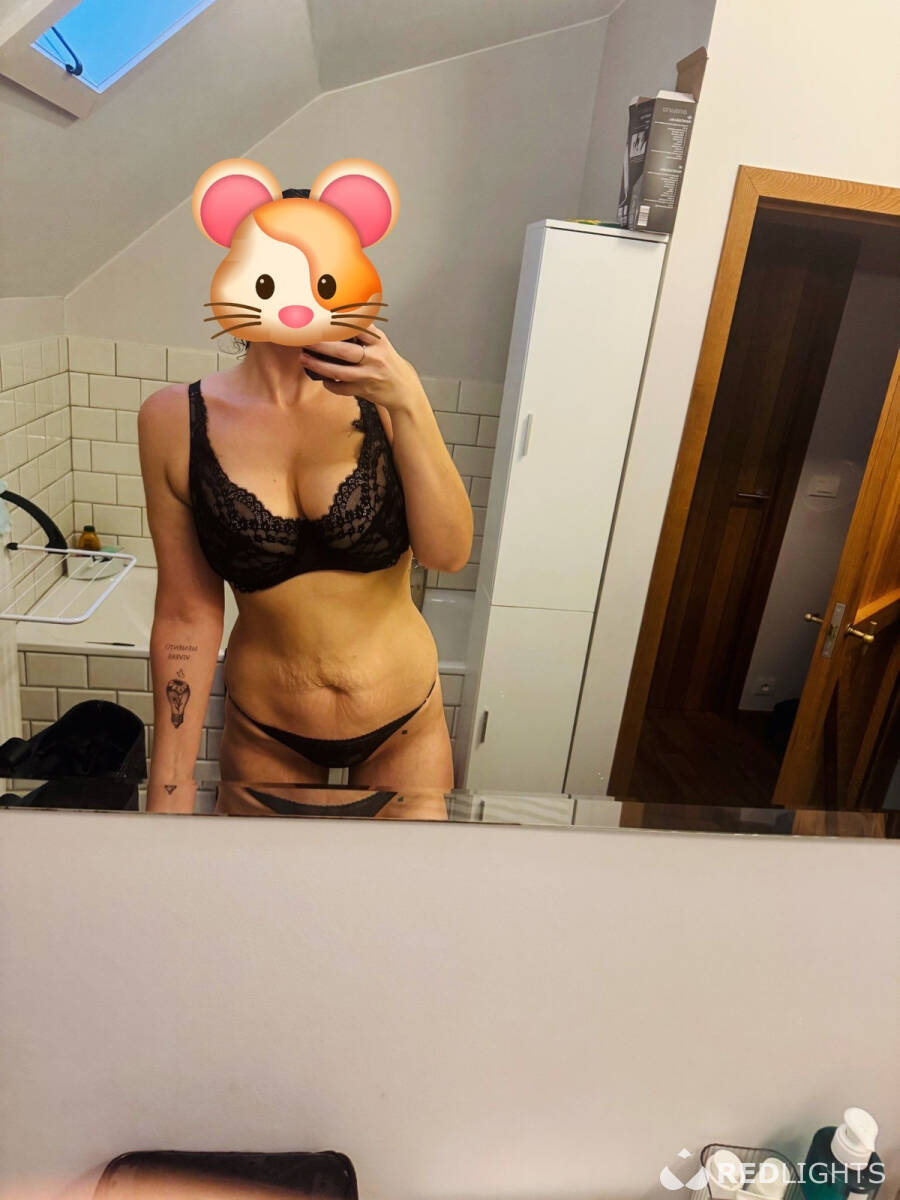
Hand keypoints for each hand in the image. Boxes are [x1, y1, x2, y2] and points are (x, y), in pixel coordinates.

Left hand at [298, 326, 421, 412]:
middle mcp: (374, 358)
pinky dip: (330, 384)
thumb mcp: (381, 344)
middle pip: (343, 351)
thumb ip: (363, 333)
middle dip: (321, 345)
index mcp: (378, 342)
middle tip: (306, 340)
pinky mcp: (364, 390)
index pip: (357, 328)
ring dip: (319, 366)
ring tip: (304, 359)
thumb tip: (337, 321)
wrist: (404, 390)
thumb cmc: (389, 364)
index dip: (338, 323)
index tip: (321, 319)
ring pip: (339, 372)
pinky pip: (342, 388)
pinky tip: (322, 379)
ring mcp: (368, 376)